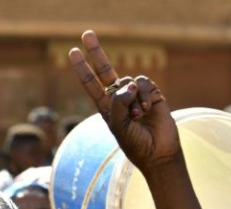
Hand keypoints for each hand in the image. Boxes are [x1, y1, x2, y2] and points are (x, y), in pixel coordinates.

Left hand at [68, 30, 201, 208]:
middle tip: (86, 34)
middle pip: (106, 70)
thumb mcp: (118, 127)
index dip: (82, 68)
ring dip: (132, 98)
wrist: (158, 153)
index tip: (73, 52)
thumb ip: (118, 104)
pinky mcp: (153, 94)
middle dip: (96, 52)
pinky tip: (146, 109)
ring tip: (137, 116)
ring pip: (128, 81)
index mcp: (106, 108)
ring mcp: (136, 95)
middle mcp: (120, 99)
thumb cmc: (135, 144)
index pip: (91, 84)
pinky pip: (144, 83)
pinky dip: (143, 95)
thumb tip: (129, 83)